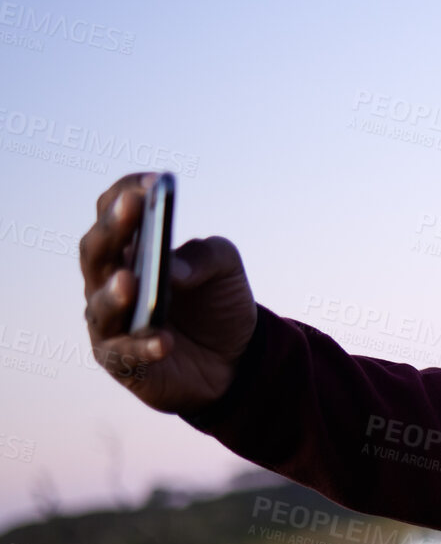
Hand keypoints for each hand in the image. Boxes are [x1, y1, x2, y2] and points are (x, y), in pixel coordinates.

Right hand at [80, 172, 256, 413]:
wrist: (239, 360)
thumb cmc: (219, 305)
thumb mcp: (226, 270)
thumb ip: (207, 257)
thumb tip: (174, 269)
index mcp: (130, 249)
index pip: (113, 211)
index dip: (128, 193)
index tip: (153, 181)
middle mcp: (109, 281)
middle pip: (98, 251)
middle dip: (114, 228)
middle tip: (133, 207)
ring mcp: (109, 322)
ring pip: (100, 304)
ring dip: (115, 292)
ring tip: (131, 281)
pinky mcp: (120, 362)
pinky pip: (126, 354)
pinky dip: (144, 346)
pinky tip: (164, 340)